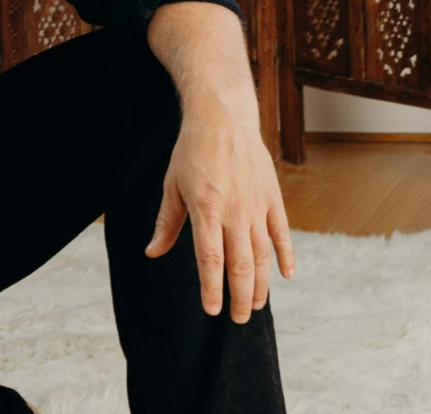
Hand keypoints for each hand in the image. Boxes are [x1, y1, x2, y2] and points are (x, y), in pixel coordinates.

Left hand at [144, 109, 295, 322]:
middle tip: (240, 318)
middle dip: (241, 296)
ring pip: (264, 254)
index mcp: (206, 209)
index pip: (211, 260)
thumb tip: (152, 253)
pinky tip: (286, 275)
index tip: (212, 310)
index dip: (212, 288)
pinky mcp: (273, 197)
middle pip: (241, 265)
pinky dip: (285, 255)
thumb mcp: (172, 186)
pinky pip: (282, 233)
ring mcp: (257, 205)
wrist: (222, 119)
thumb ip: (166, 224)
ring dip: (262, 284)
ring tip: (257, 304)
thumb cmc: (191, 152)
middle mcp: (234, 211)